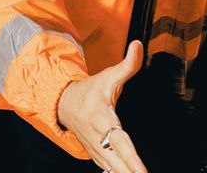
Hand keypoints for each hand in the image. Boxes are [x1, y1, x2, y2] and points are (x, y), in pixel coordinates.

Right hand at [57, 42, 146, 172]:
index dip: (132, 160)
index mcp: (103, 121)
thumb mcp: (108, 76)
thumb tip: (138, 46)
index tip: (142, 172)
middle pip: (118, 164)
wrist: (64, 103)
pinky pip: (108, 170)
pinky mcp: (97, 156)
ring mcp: (97, 150)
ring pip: (113, 170)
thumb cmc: (88, 92)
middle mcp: (99, 139)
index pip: (121, 144)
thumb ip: (127, 64)